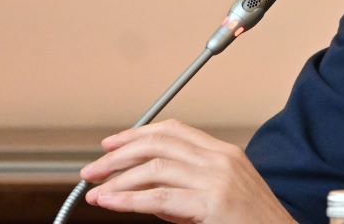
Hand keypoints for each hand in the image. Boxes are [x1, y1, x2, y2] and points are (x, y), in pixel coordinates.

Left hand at [81, 119, 295, 223]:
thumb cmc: (251, 222)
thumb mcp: (220, 195)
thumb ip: (185, 187)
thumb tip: (144, 188)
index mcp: (224, 153)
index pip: (174, 130)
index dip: (138, 133)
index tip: (112, 144)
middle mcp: (220, 160)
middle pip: (159, 143)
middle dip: (119, 154)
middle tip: (92, 168)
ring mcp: (216, 180)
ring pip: (154, 167)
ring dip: (117, 178)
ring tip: (94, 190)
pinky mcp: (212, 203)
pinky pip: (160, 197)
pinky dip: (128, 199)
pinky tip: (110, 202)